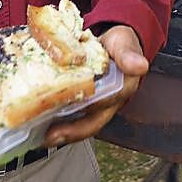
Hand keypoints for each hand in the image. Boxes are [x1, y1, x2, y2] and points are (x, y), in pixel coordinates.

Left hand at [45, 25, 147, 146]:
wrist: (111, 44)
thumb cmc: (118, 44)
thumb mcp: (123, 43)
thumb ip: (128, 54)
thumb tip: (141, 66)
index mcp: (123, 88)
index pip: (108, 100)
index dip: (93, 106)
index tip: (75, 107)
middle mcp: (111, 102)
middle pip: (93, 122)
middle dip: (73, 131)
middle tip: (52, 135)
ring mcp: (96, 107)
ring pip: (82, 125)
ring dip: (64, 133)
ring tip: (44, 138)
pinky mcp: (83, 106)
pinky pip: (71, 119)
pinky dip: (58, 124)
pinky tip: (40, 127)